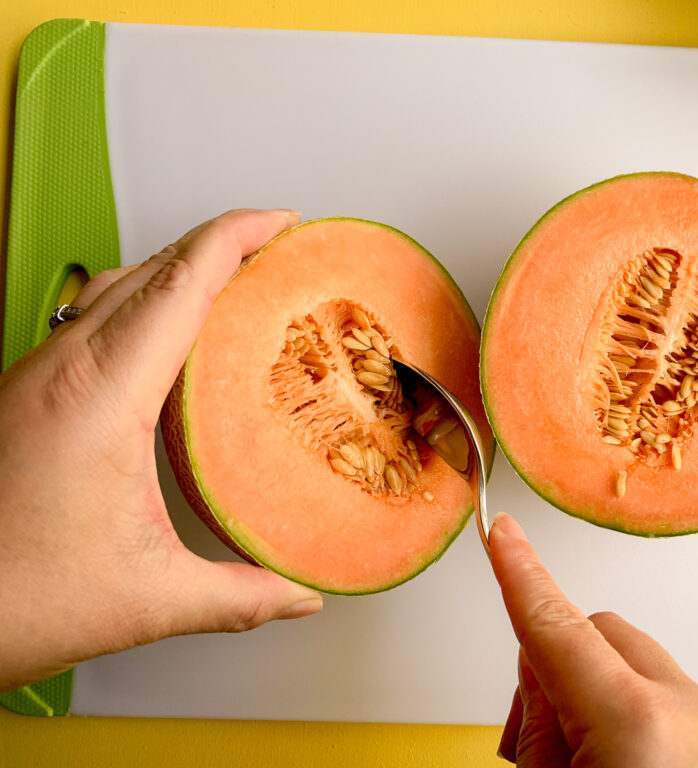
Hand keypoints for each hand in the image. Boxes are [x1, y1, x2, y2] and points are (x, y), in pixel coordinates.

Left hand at [0, 209, 322, 691]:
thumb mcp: (146, 598)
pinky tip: (165, 342)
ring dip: (176, 269)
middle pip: (150, 268)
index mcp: (99, 395)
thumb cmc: (8, 597)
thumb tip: (297, 595)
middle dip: (218, 241)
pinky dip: (143, 304)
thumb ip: (238, 597)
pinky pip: (91, 319)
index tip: (281, 222)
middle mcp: (62, 370)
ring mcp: (36, 376)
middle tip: (273, 244)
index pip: (181, 284)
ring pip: (114, 287)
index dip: (237, 238)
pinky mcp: (24, 394)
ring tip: (229, 280)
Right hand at [489, 513, 697, 766]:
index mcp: (636, 724)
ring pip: (637, 668)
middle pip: (601, 633)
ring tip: (584, 761)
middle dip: (559, 664)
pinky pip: (671, 703)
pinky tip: (624, 766)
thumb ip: (538, 729)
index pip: (557, 625)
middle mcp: (692, 715)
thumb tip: (541, 681)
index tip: (503, 533)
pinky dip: (637, 725)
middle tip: (536, 731)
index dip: (520, 573)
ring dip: (599, 698)